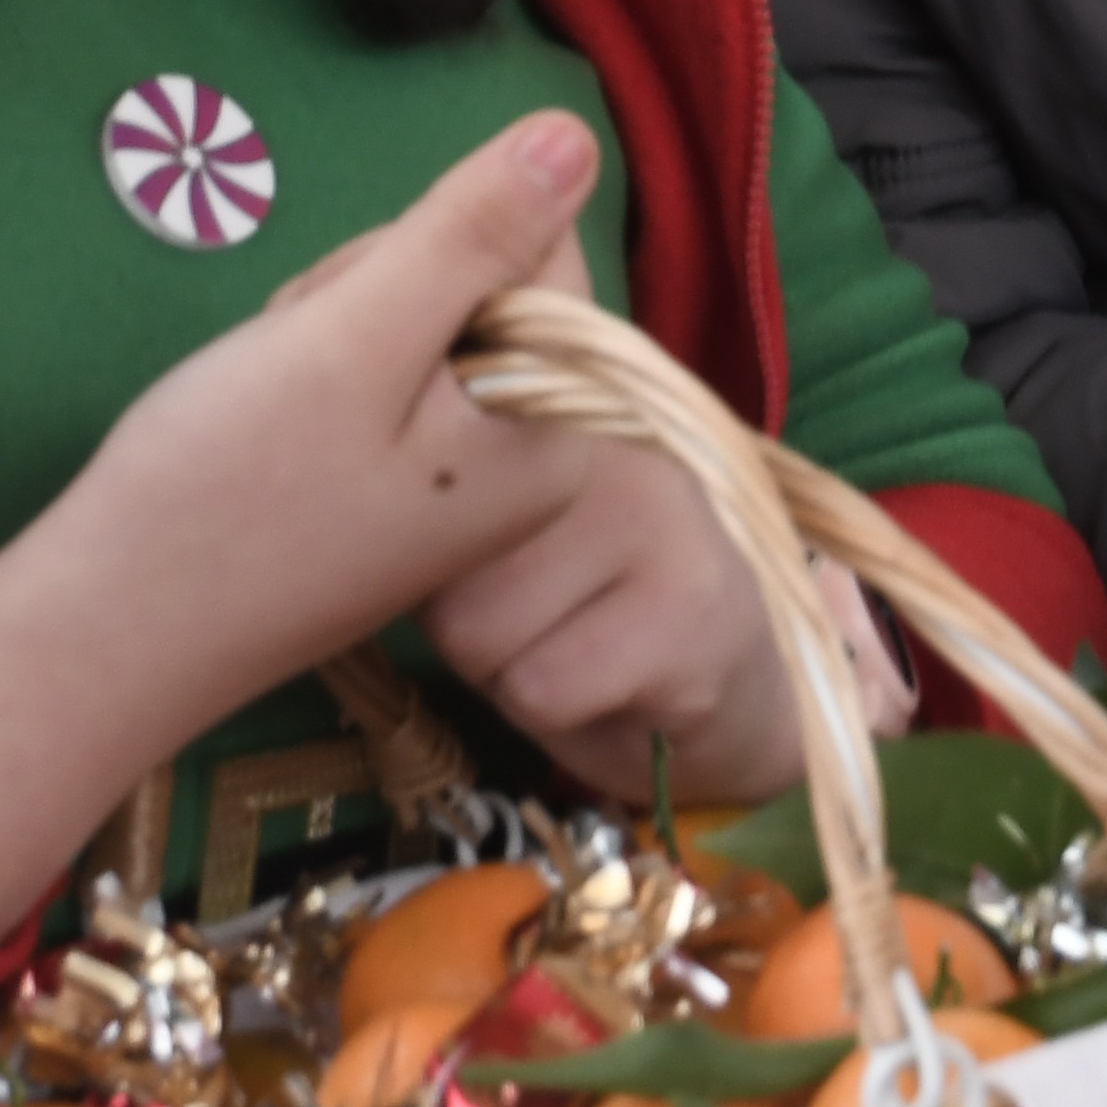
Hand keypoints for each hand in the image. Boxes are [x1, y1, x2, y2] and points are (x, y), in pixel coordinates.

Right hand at [0, 111, 617, 943]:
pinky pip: (380, 371)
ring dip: (335, 323)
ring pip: (417, 313)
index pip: (539, 249)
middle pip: (480, 279)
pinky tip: (270, 414)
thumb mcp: (356, 337)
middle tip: (304, 366)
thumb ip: (473, 232)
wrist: (106, 631)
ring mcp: (464, 477)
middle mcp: (532, 461)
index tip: (360, 321)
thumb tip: (575, 133)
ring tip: (277, 396)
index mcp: (555, 432)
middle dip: (377, 287)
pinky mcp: (401, 483)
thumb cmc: (229, 487)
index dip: (434, 247)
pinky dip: (317, 368)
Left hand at [418, 430, 823, 806]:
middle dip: (464, 619)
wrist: (761, 682)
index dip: (426, 529)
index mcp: (555, 392)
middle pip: (434, 563)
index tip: (479, 550)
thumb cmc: (609, 603)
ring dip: (510, 670)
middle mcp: (605, 426)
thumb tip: (345, 495)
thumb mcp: (520, 521)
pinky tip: (627, 686)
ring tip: (583, 647)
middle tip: (549, 615)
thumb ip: (455, 481)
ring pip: (474, 633)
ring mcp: (653, 507)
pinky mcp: (685, 603)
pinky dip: (567, 714)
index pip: (422, 445)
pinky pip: (541, 687)